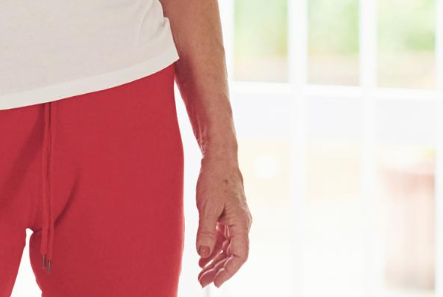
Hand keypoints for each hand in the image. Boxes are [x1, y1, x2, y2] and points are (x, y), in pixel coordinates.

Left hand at [194, 155, 251, 287]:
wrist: (219, 158)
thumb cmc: (215, 178)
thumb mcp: (208, 205)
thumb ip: (205, 231)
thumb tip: (203, 254)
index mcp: (241, 222)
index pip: (240, 255)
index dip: (229, 271)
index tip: (216, 283)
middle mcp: (242, 223)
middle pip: (234, 255)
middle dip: (219, 270)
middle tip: (202, 281)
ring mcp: (235, 220)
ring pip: (228, 248)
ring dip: (215, 261)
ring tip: (200, 273)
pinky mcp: (228, 216)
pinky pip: (223, 238)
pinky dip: (214, 249)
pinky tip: (203, 257)